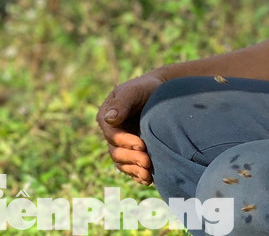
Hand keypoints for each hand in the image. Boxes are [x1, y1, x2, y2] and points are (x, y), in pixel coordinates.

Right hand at [97, 70, 164, 185]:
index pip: (112, 135)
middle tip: (147, 161)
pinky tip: (147, 180)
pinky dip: (137, 176)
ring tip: (148, 174)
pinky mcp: (132, 153)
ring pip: (122, 163)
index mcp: (106, 117)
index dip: (125, 142)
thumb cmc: (146, 88)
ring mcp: (122, 145)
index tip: (142, 144)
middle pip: (116, 152)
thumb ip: (122, 103)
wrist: (162, 94)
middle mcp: (112, 133)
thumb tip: (109, 119)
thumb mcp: (134, 91)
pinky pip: (131, 169)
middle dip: (131, 158)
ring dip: (134, 170)